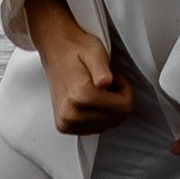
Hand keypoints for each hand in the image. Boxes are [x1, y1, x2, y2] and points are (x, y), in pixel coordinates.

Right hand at [24, 0, 136, 135]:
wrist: (55, 49)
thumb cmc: (74, 49)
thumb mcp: (94, 51)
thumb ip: (101, 68)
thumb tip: (105, 83)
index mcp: (79, 95)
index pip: (123, 109)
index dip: (124, 90)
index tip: (114, 77)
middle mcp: (70, 113)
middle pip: (116, 119)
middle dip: (117, 100)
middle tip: (106, 82)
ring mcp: (66, 122)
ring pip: (106, 125)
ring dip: (107, 108)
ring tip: (96, 89)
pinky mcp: (64, 126)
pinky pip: (94, 129)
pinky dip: (97, 115)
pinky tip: (90, 100)